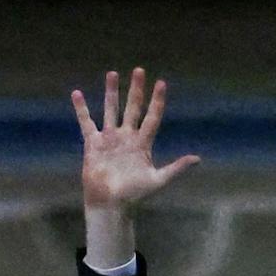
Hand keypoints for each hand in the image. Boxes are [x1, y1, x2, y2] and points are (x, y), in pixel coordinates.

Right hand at [72, 68, 198, 264]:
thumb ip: (176, 168)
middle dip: (136, 90)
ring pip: (111, 110)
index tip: (161, 83)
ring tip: (112, 74)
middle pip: (133, 107)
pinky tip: (77, 94)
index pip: (152, 117)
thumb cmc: (134, 196)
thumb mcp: (158, 180)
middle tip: (139, 71)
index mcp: (142, 144)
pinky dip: (81, 109)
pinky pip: (86, 122)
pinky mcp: (93, 144)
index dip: (157, 101)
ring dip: (111, 92)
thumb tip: (197, 159)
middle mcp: (127, 137)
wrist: (111, 204)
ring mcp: (110, 139)